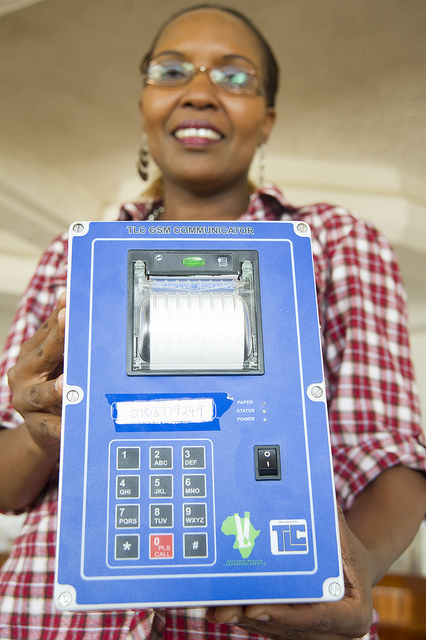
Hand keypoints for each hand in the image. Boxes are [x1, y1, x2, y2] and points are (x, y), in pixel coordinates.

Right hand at [7, 293, 65, 456]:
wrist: (43, 428)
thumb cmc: (54, 386)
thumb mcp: (57, 362)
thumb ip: (64, 339)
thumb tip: (73, 302)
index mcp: (30, 356)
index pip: (46, 332)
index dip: (59, 315)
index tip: (68, 300)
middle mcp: (23, 376)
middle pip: (42, 356)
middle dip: (57, 338)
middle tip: (67, 320)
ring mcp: (26, 402)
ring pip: (40, 394)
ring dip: (53, 388)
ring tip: (66, 383)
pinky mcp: (36, 426)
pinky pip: (49, 426)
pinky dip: (59, 425)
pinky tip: (68, 425)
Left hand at [206, 506, 372, 638]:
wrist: (351, 575)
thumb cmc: (349, 556)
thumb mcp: (346, 539)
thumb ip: (332, 522)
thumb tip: (318, 494)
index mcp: (352, 615)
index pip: (316, 618)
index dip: (284, 615)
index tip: (255, 609)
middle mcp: (334, 634)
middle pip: (288, 628)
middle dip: (254, 617)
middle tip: (225, 609)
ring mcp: (313, 636)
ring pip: (274, 631)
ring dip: (245, 619)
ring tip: (217, 608)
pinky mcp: (295, 632)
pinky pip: (270, 628)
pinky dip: (248, 617)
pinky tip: (222, 608)